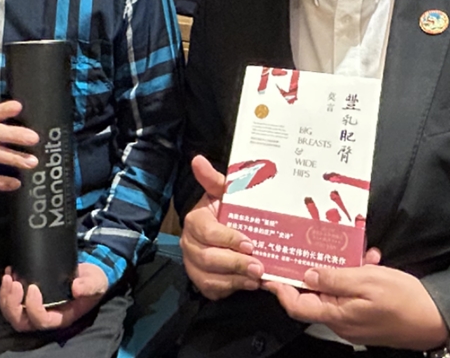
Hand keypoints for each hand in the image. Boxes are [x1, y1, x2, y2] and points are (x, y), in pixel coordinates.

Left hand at [0, 263, 107, 331]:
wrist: (88, 275)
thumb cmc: (92, 282)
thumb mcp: (96, 283)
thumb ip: (89, 286)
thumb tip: (77, 287)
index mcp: (60, 317)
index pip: (41, 320)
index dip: (33, 308)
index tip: (33, 287)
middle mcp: (45, 316)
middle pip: (21, 321)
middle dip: (13, 304)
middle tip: (14, 283)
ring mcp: (35, 308)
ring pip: (13, 313)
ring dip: (6, 297)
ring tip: (8, 277)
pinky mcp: (29, 297)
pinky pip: (12, 300)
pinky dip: (6, 289)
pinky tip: (8, 272)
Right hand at [179, 155, 263, 299]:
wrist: (223, 229)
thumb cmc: (226, 210)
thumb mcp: (223, 193)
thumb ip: (214, 178)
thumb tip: (197, 159)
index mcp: (195, 220)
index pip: (209, 232)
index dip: (229, 239)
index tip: (250, 243)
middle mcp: (189, 243)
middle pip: (209, 258)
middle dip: (236, 263)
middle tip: (259, 267)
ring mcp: (193, 264)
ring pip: (210, 277)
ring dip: (236, 279)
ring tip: (258, 278)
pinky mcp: (200, 281)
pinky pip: (212, 289)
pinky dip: (231, 289)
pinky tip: (248, 285)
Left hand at [263, 249, 447, 349]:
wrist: (437, 319)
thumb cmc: (405, 301)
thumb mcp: (368, 281)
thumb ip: (336, 278)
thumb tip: (308, 275)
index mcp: (338, 315)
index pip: (297, 306)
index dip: (281, 289)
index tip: (271, 272)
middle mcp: (341, 321)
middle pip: (314, 295)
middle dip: (316, 269)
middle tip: (316, 246)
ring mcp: (354, 319)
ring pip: (335, 289)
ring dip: (343, 268)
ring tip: (359, 253)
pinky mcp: (366, 314)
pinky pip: (352, 292)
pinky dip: (358, 275)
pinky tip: (371, 261)